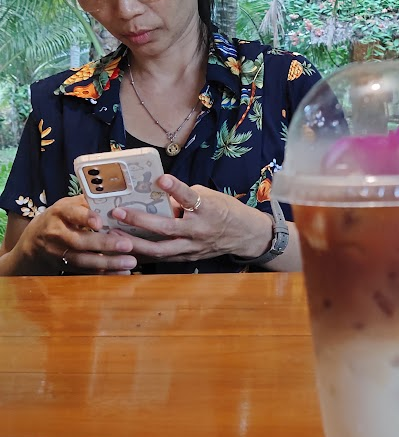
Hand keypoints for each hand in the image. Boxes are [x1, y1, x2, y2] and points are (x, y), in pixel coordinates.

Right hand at [13, 196, 137, 275]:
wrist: (34, 240)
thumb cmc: (61, 217)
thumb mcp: (69, 204)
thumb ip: (88, 202)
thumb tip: (116, 196)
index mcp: (60, 212)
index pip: (72, 214)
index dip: (85, 218)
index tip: (100, 223)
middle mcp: (57, 233)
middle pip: (79, 241)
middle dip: (104, 244)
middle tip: (127, 245)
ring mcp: (58, 252)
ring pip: (82, 260)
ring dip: (107, 263)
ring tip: (129, 262)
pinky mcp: (63, 266)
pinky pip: (84, 272)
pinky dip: (103, 273)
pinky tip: (121, 273)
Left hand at [108, 175, 273, 264]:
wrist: (245, 235)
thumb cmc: (225, 210)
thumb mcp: (209, 196)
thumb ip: (184, 197)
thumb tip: (158, 194)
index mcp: (207, 209)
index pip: (190, 197)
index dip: (175, 188)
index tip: (161, 178)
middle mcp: (199, 230)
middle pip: (167, 229)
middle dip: (140, 221)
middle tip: (119, 212)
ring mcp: (193, 247)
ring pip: (161, 250)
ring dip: (136, 243)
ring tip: (114, 236)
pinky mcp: (189, 258)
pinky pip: (164, 258)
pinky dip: (145, 255)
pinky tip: (127, 250)